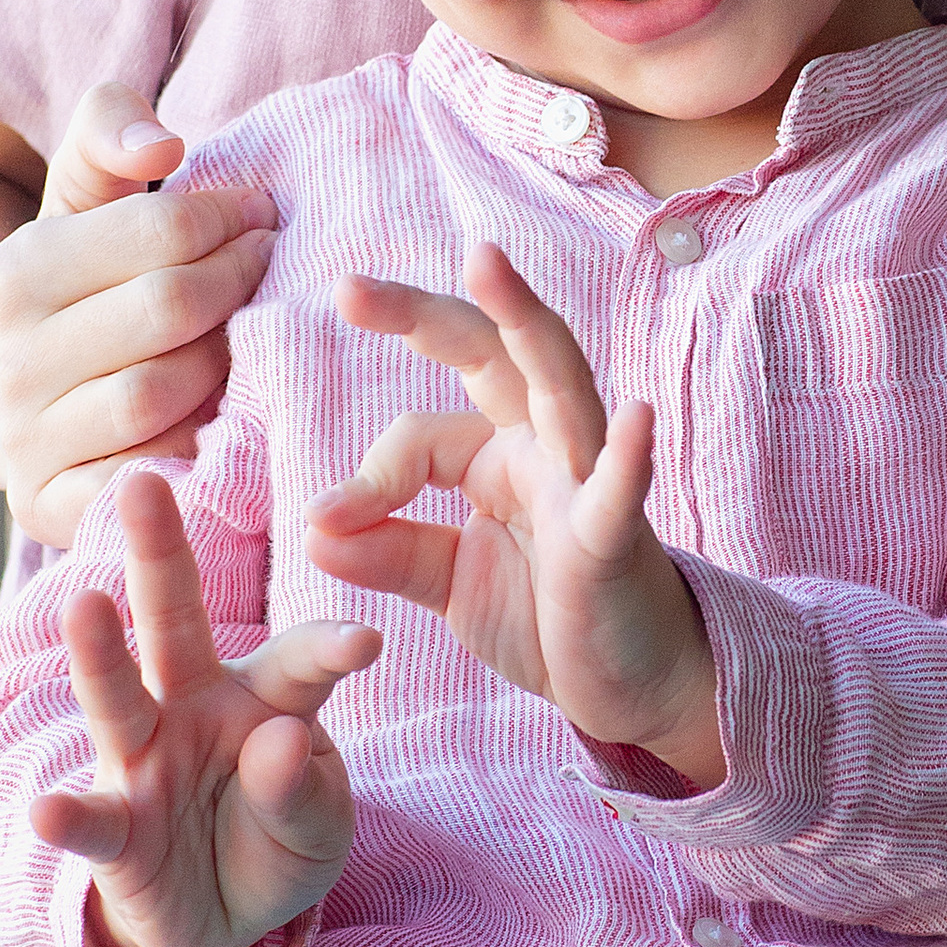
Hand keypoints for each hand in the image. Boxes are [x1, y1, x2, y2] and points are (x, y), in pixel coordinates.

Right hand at [0, 82, 277, 545]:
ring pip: (160, 398)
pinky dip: (194, 455)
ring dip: (226, 369)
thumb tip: (164, 145)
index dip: (231, 220)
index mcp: (20, 269)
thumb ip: (109, 130)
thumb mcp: (78, 196)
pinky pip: (145, 480)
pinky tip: (224, 423)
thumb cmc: (73, 283)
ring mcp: (26, 439)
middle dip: (240, 284)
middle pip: (169, 312)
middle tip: (274, 270)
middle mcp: (11, 357)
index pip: (159, 234)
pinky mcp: (48, 506)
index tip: (264, 217)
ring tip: (251, 344)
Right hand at [29, 468, 377, 946]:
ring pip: (118, 699)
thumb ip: (302, 790)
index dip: (328, 648)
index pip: (299, 661)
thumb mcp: (317, 827)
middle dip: (160, 553)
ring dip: (100, 653)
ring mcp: (144, 760)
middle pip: (175, 624)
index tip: (366, 642)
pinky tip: (45, 809)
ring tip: (85, 604)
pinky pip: (89, 818)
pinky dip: (66, 816)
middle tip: (144, 482)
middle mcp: (193, 708)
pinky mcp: (113, 826)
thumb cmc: (278, 842)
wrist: (219, 915)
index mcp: (265, 696)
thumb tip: (281, 742)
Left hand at [305, 244, 724, 784]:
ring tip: (487, 266)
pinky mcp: (615, 539)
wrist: (627, 680)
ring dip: (524, 322)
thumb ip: (387, 550)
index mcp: (499, 451)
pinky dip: (627, 455)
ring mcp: (586, 482)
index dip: (368, 475)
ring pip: (558, 385)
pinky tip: (634, 417)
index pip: (419, 435)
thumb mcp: (449, 582)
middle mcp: (545, 446)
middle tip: (348, 287)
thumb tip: (312, 527)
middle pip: (489, 354)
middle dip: (422, 313)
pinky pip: (620, 492)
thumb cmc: (547, 616)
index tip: (324, 521)